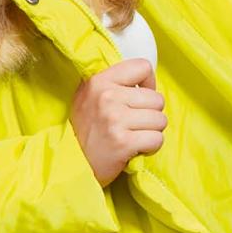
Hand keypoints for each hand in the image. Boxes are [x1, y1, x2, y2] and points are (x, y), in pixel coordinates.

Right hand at [70, 57, 166, 185]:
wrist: (71, 165)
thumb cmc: (86, 132)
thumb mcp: (88, 98)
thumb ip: (112, 84)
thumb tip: (147, 83)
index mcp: (98, 82)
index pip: (142, 67)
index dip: (148, 84)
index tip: (140, 98)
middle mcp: (107, 97)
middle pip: (157, 99)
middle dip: (151, 115)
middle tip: (133, 126)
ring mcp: (115, 120)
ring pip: (160, 120)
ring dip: (152, 132)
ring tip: (133, 137)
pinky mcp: (123, 142)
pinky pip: (157, 139)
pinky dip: (151, 147)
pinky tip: (135, 149)